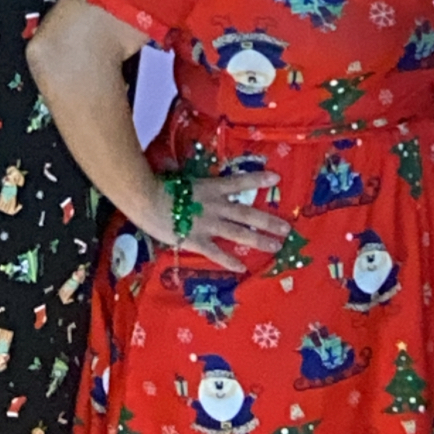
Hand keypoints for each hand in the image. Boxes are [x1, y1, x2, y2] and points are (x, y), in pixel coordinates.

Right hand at [139, 166, 286, 269]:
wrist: (146, 200)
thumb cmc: (157, 185)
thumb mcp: (175, 177)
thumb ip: (182, 176)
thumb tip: (174, 164)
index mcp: (211, 188)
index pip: (239, 182)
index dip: (258, 180)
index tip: (276, 178)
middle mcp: (216, 206)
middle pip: (248, 213)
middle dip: (268, 221)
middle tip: (286, 228)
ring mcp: (209, 225)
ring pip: (239, 233)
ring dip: (259, 240)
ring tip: (276, 246)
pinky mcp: (198, 241)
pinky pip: (217, 253)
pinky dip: (230, 261)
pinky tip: (243, 268)